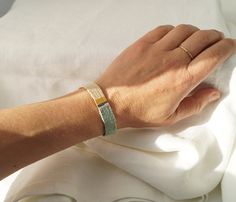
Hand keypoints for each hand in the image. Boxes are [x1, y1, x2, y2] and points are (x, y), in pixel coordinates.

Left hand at [96, 24, 235, 128]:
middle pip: (202, 38)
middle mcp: (172, 60)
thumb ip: (195, 104)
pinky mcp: (141, 44)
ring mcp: (155, 49)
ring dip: (195, 32)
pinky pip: (163, 29)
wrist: (109, 102)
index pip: (213, 55)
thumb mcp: (170, 117)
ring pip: (184, 30)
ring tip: (195, 40)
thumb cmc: (138, 112)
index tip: (230, 46)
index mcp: (183, 79)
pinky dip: (174, 31)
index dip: (227, 47)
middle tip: (215, 41)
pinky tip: (173, 38)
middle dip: (214, 37)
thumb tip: (214, 93)